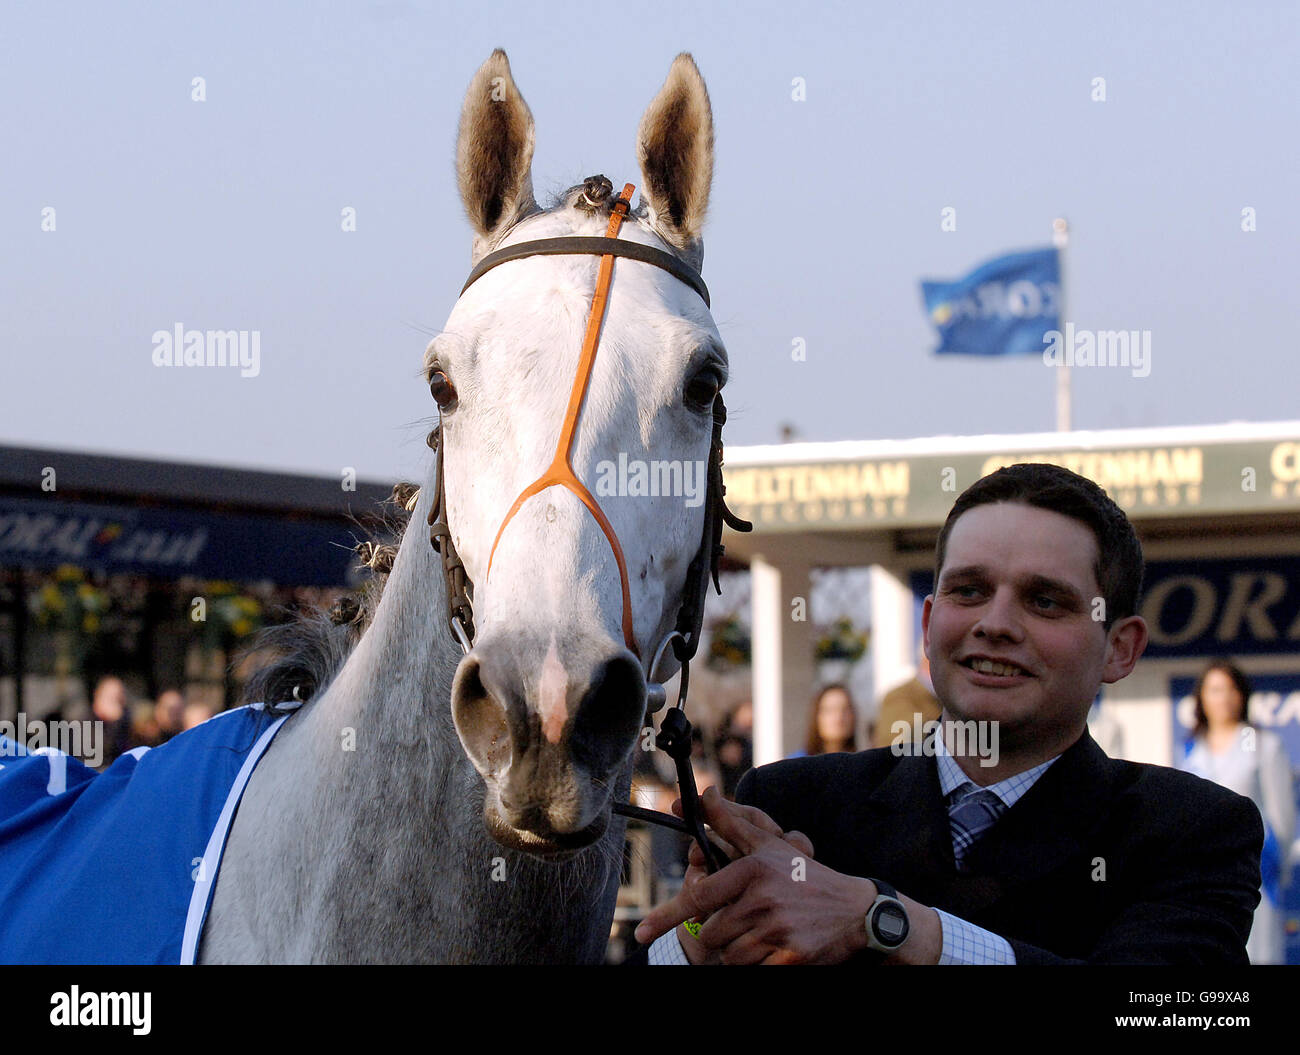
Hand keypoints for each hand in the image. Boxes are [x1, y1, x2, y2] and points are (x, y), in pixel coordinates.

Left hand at [659, 789, 814, 963]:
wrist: (855, 912)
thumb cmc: (803, 876)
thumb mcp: (769, 844)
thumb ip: (730, 822)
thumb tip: (701, 794)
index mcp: (753, 870)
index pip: (698, 897)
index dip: (669, 915)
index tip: (643, 930)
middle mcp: (763, 900)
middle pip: (711, 932)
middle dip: (719, 931)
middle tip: (741, 920)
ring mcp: (777, 931)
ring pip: (728, 955)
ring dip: (736, 950)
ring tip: (759, 933)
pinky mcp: (790, 958)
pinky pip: (751, 970)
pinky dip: (756, 965)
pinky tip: (772, 950)